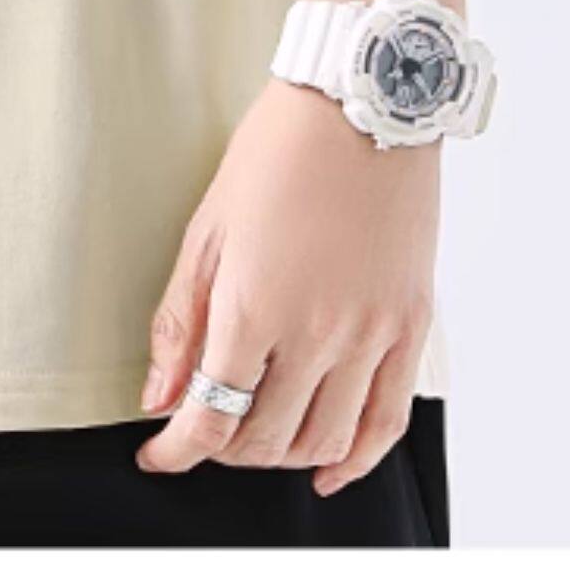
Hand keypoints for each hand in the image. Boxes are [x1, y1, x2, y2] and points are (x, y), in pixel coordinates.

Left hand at [135, 77, 436, 491]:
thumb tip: (159, 396)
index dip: (177, 451)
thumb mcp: (207, 227)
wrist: (362, 102)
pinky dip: (356, 460)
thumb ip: (180, 320)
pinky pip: (386, 423)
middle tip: (204, 432)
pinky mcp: (411, 326)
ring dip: (282, 457)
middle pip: (264, 439)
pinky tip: (329, 467)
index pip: (210, 419)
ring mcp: (371, 335)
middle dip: (223, 451)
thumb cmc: (279, 149)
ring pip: (324, 442)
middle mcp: (317, 334)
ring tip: (257, 438)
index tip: (158, 454)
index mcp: (255, 306)